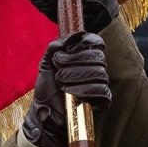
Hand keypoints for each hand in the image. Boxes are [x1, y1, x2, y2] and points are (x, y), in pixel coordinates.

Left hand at [22, 32, 110, 146]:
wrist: (45, 109)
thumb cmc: (47, 86)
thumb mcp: (46, 62)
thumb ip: (55, 46)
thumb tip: (71, 37)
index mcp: (84, 55)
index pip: (96, 41)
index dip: (84, 42)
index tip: (68, 50)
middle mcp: (95, 68)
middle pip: (97, 57)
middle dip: (74, 62)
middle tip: (58, 71)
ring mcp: (100, 84)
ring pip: (99, 73)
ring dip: (75, 76)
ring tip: (61, 82)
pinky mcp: (102, 100)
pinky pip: (102, 90)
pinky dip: (83, 90)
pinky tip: (70, 92)